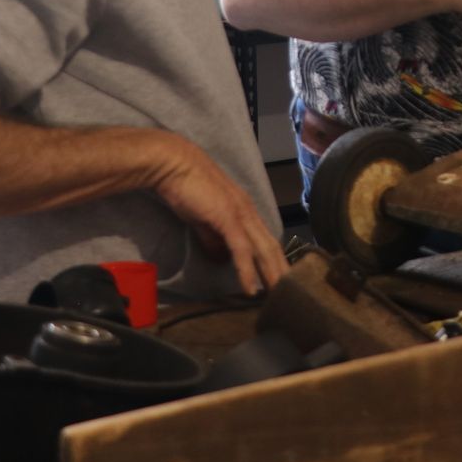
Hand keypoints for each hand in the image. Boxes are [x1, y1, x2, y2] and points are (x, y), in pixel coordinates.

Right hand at [154, 140, 288, 295]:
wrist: (174, 165)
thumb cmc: (186, 188)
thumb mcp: (202, 219)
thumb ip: (213, 239)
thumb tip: (221, 260)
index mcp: (245, 211)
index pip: (266, 240)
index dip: (275, 262)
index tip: (278, 283)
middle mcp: (249, 212)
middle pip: (272, 247)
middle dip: (280, 272)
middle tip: (287, 296)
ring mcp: (240, 214)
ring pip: (263, 249)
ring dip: (271, 274)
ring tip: (277, 296)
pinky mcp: (227, 217)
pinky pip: (242, 248)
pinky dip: (247, 270)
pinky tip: (251, 288)